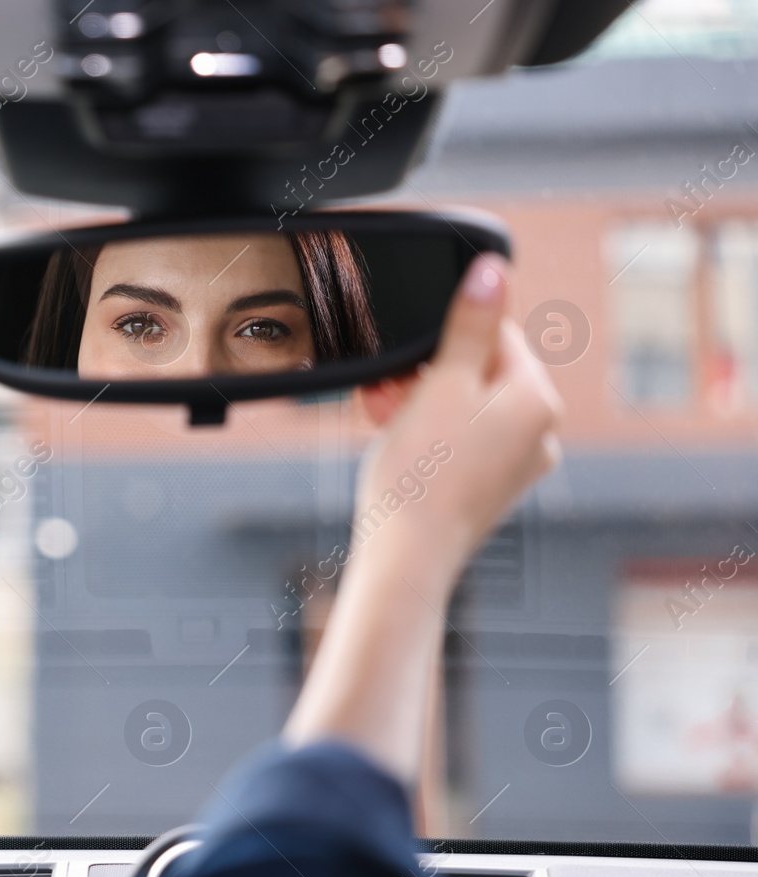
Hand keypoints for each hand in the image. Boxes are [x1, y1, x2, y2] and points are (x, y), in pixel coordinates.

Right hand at [352, 254, 561, 596]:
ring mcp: (518, 465)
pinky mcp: (491, 489)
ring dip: (421, 403)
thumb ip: (470, 324)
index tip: (403, 363)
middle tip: (385, 392)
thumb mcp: (441, 384)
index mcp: (539, 399)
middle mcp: (542, 432)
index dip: (441, 340)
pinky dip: (430, 435)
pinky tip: (398, 444)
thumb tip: (493, 271)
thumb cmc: (421, 474)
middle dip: (426, 375)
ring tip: (384, 420)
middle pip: (479, 373)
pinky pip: (462, 442)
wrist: (406, 555)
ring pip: (466, 408)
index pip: (497, 334)